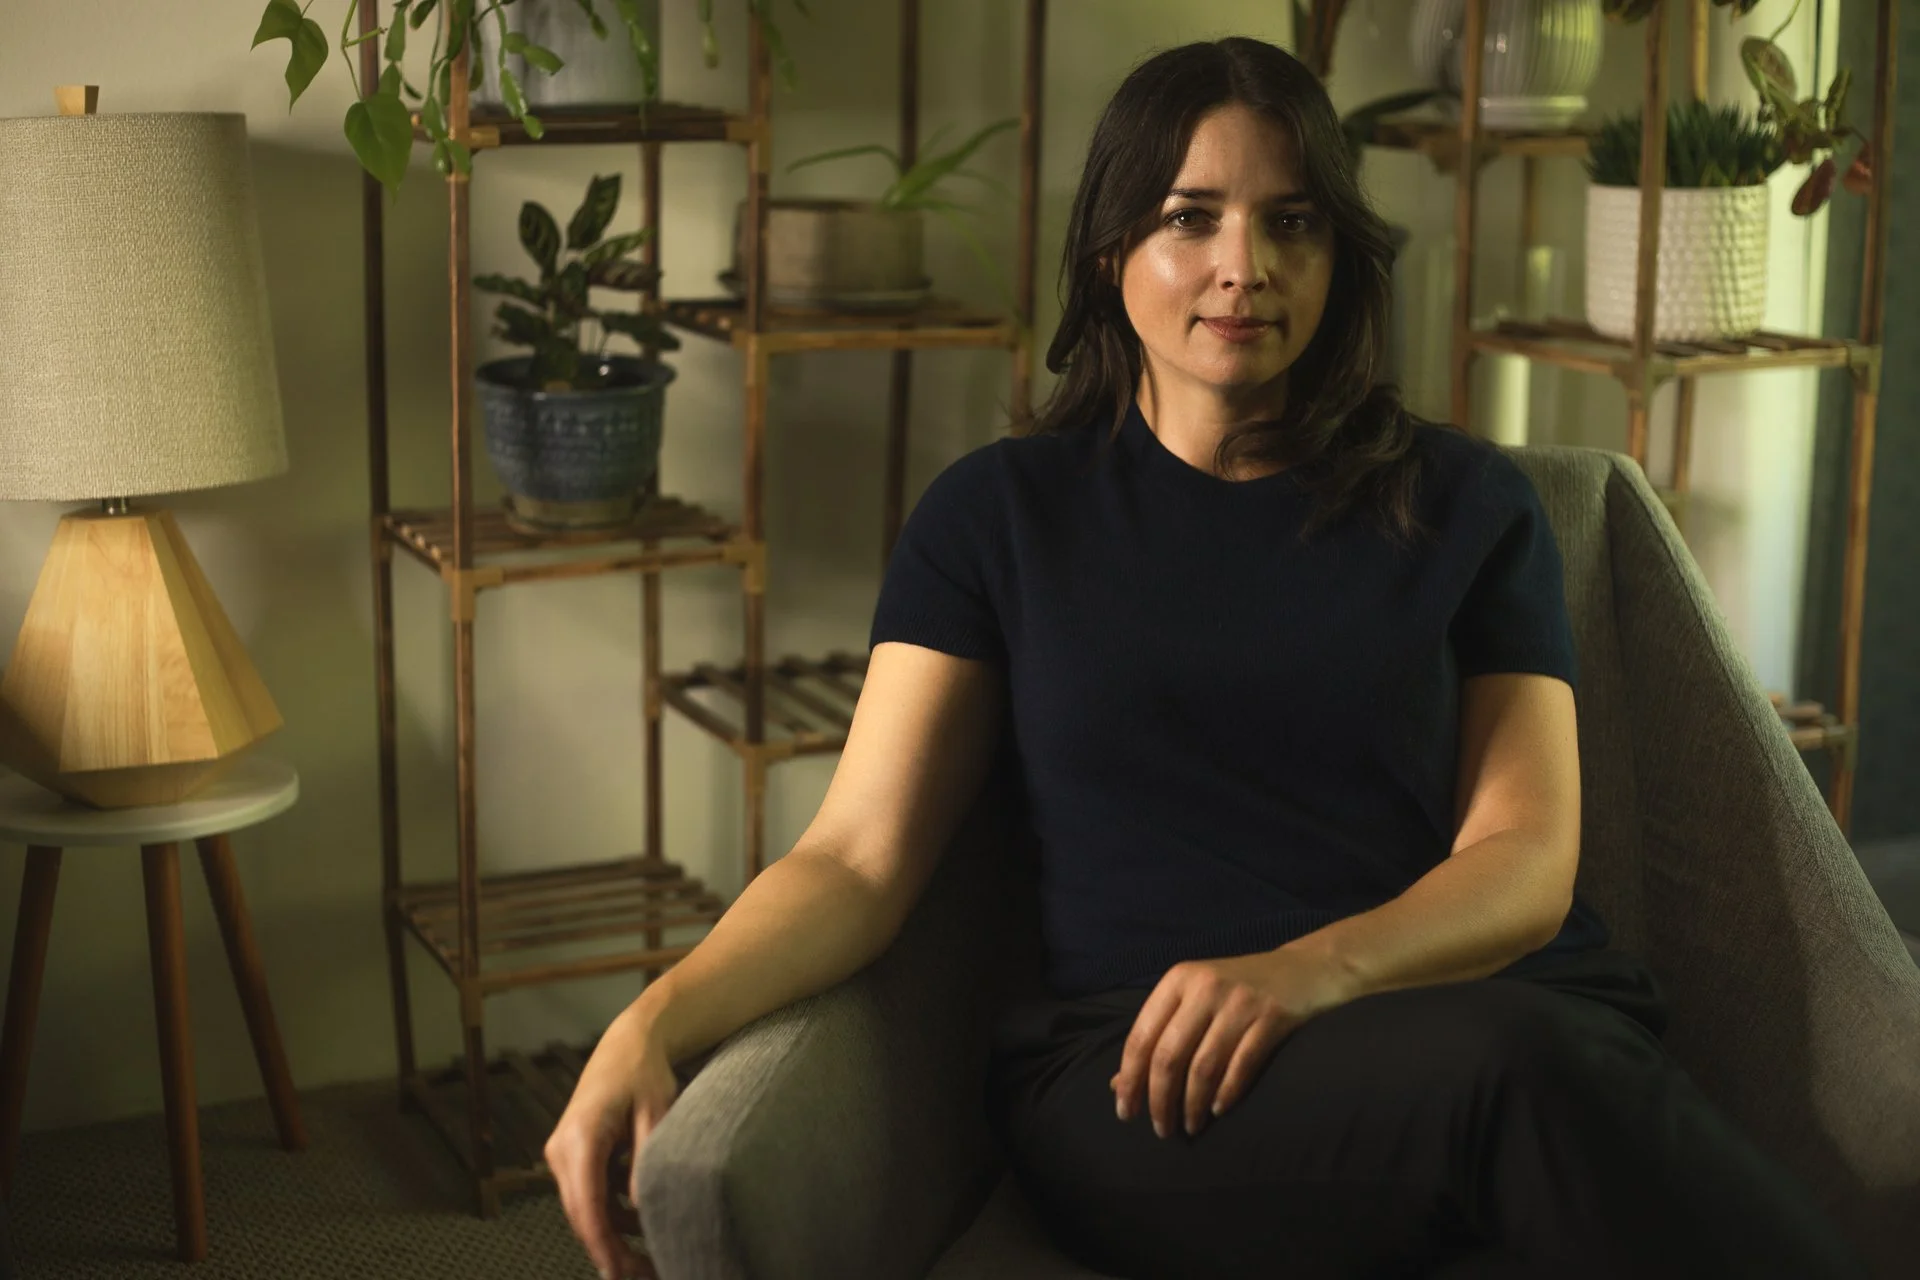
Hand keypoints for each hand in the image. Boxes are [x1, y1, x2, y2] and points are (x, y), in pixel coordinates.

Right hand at [545, 1003, 680, 1279]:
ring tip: (648, 1260)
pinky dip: (611, 1214)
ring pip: (585, 1209)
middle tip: (645, 1275)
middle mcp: (562, 1149)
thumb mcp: (657, 1113)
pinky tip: (640, 1225)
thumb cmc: (644, 1074)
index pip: (587, 1204)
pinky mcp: (572, 1156)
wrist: (628, 1045)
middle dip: (609, 1250)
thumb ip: (646, 1161)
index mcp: (581, 1136)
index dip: (603, 1245)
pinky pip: (589, 1195)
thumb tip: (642, 1211)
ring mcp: (563, 1153)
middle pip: (582, 1214)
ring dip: (612, 1235)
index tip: (620, 1273)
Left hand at [1110, 946, 1354, 1140]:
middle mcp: (1205, 987)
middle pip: (1169, 1055)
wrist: (1303, 970)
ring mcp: (1240, 1002)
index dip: (1130, 1079)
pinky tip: (1218, 1111)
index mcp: (1178, 980)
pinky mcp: (1272, 1017)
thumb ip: (1158, 1036)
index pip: (1142, 1036)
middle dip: (1159, 1100)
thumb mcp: (1193, 1001)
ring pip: (1204, 1066)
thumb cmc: (1237, 991)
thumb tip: (1117, 1086)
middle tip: (1159, 1129)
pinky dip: (1226, 1093)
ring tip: (1189, 1127)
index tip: (1125, 1112)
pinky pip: (1242, 1066)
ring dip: (1192, 1105)